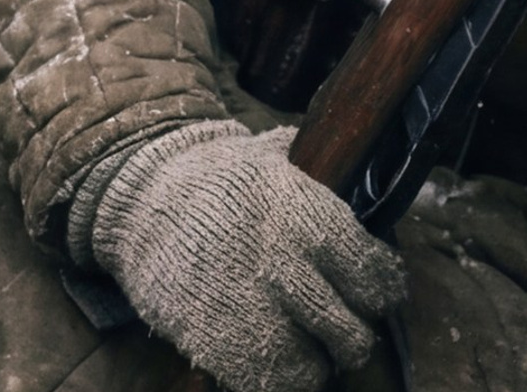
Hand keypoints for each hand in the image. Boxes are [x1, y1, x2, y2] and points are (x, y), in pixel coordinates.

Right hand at [86, 121, 403, 391]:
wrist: (142, 200)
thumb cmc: (214, 177)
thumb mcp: (269, 157)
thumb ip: (317, 176)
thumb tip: (363, 178)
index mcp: (305, 213)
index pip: (374, 274)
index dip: (384, 288)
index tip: (380, 291)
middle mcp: (286, 264)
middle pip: (352, 332)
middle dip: (354, 334)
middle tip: (344, 325)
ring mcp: (252, 310)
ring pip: (317, 369)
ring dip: (317, 361)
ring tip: (308, 344)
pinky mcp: (220, 346)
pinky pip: (273, 385)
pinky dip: (280, 376)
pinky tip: (272, 353)